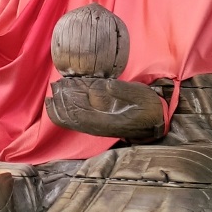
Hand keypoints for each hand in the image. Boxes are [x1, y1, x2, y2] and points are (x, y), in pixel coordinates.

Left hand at [45, 76, 164, 140]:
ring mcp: (97, 126)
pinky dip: (66, 112)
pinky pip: (77, 121)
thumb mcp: (139, 95)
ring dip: (62, 106)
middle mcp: (98, 125)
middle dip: (62, 100)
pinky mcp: (98, 124)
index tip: (61, 86)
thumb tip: (101, 86)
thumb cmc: (148, 107)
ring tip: (55, 90)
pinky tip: (60, 104)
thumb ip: (120, 91)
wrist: (156, 123)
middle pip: (73, 114)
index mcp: (107, 120)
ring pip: (73, 118)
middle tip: (55, 84)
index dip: (68, 100)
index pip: (80, 111)